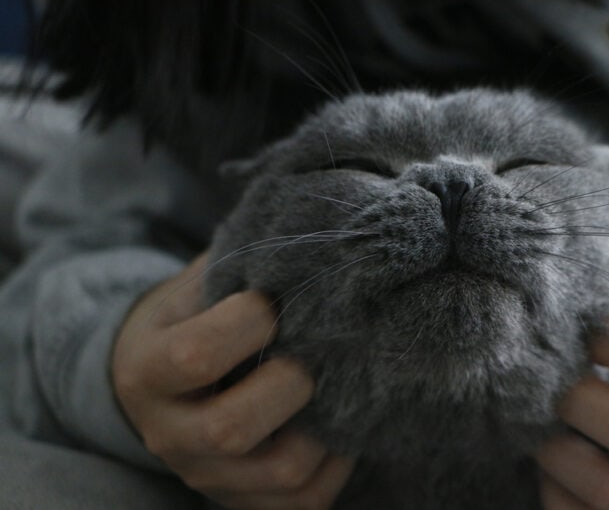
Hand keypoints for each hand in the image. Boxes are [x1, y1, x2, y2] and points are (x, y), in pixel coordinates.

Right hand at [113, 253, 353, 508]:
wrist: (159, 379)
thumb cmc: (190, 318)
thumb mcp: (195, 287)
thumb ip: (237, 267)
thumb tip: (312, 246)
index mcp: (148, 371)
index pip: (196, 356)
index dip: (249, 322)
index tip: (273, 302)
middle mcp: (168, 434)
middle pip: (233, 428)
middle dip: (291, 381)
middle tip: (311, 352)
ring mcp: (206, 475)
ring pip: (282, 472)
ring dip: (326, 425)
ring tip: (335, 386)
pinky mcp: (242, 500)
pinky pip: (306, 501)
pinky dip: (339, 462)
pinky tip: (339, 422)